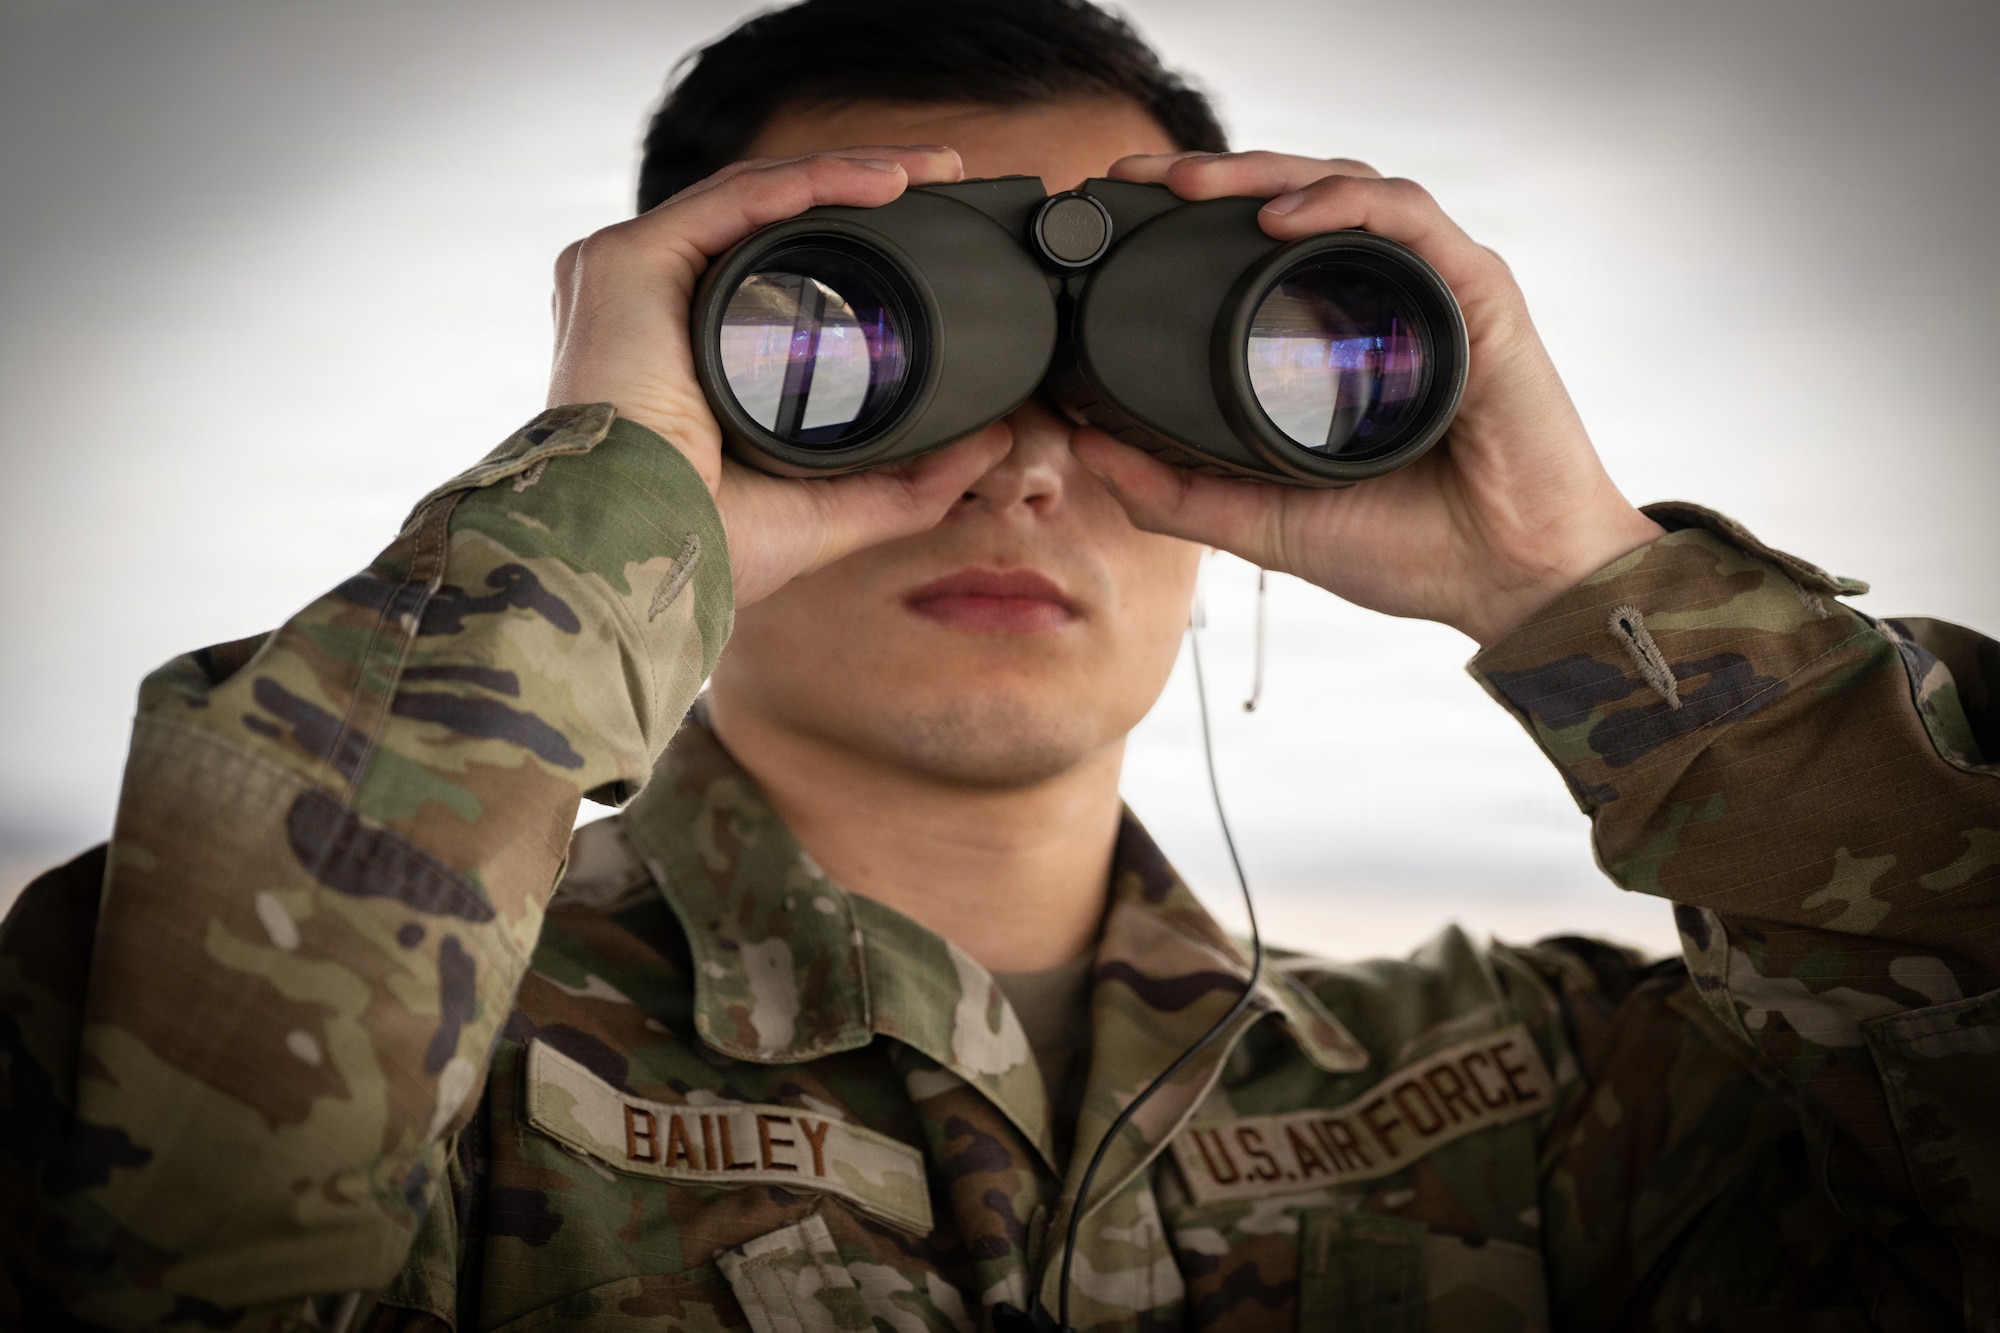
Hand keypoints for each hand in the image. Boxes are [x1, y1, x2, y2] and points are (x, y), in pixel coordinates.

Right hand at [545, 147, 1009, 606]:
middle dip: (862, 186)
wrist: (645, 559)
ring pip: (757, 195)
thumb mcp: (833, 508)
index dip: (852, 240)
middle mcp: (654, 304)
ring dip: (850, 170)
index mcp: (683, 351)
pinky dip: (813, 182)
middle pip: (770, 219)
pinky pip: (735, 199)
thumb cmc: (706, 548)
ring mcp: (633, 277)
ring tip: (930, 167)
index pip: (771, 267)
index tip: (928, 233)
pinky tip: (882, 180)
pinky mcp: (625, 261)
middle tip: (943, 175)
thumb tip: (991, 445)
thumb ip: (912, 482)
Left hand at [1072, 151, 1664, 644]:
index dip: (1198, 218)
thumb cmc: (1413, 549)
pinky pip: (1409, 221)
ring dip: (1267, 173)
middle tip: (1140, 175)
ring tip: (1194, 184)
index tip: (1127, 211)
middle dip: (1216, 174)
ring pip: (1347, 189)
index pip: (1265, 247)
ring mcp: (1433, 291)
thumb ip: (1176, 491)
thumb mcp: (1262, 521)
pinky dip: (1344, 206)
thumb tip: (1087, 448)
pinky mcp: (1478, 296)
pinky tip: (1283, 218)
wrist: (1507, 584)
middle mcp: (1388, 301)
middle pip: (1298, 199)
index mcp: (1342, 339)